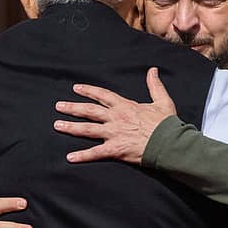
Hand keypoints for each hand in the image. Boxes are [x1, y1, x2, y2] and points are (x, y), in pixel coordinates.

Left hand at [53, 67, 176, 163]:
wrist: (170, 143)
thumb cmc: (167, 124)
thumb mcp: (162, 101)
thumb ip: (155, 85)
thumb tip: (153, 70)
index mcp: (125, 106)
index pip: (102, 95)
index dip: (88, 91)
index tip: (76, 88)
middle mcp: (116, 118)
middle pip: (89, 111)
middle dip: (72, 108)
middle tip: (58, 106)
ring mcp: (114, 133)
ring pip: (87, 129)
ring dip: (71, 127)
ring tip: (57, 126)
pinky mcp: (115, 149)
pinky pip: (95, 153)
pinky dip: (82, 156)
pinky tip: (70, 157)